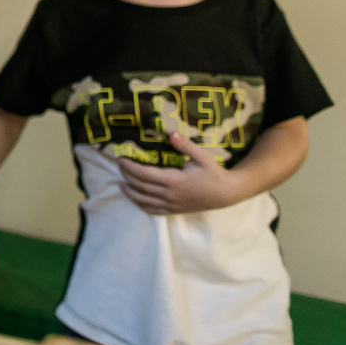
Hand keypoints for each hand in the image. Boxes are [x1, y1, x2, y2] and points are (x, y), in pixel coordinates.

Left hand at [117, 131, 247, 213]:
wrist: (226, 194)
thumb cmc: (214, 173)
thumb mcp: (202, 156)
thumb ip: (185, 145)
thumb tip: (172, 134)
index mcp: (174, 180)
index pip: (145, 174)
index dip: (130, 167)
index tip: (121, 160)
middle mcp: (170, 194)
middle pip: (141, 187)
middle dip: (127, 176)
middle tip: (119, 166)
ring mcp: (172, 204)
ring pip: (144, 201)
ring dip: (130, 193)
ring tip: (120, 184)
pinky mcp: (175, 210)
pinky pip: (153, 210)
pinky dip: (141, 205)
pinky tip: (135, 199)